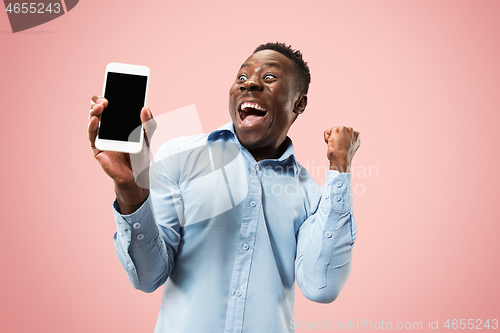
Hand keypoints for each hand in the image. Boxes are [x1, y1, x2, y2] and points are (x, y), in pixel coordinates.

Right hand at [88, 95, 155, 212]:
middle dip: (100, 99)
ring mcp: (101, 136)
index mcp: (119, 121)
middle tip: (107, 99)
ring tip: (102, 106)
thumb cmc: (141, 155)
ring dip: (95, 110)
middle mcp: (108, 126)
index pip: (112, 103)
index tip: (113, 84)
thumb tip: (145, 107)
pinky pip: (92, 134)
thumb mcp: (148, 137)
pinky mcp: (97, 147)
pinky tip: (95, 119)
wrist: (137, 175)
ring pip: (93, 118)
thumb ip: (149, 123)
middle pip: (99, 107)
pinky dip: (92, 126)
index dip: (110, 93)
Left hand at [324, 126, 359, 172]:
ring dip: (332, 138)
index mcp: (356, 136)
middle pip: (340, 131)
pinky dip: (326, 139)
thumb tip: (344, 143)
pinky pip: (327, 132)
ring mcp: (344, 129)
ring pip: (333, 131)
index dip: (342, 141)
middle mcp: (352, 131)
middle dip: (337, 138)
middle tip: (339, 147)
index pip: (346, 134)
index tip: (343, 147)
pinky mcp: (336, 129)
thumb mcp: (350, 148)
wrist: (341, 158)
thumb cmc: (344, 157)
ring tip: (336, 145)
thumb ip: (349, 142)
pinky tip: (331, 144)